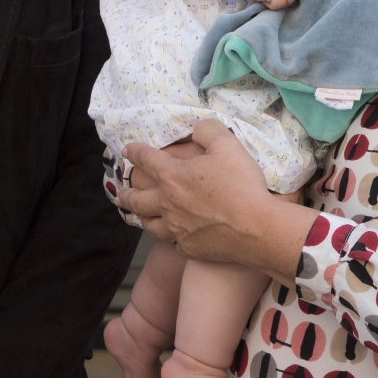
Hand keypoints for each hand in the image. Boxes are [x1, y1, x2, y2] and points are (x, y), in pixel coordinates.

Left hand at [121, 120, 306, 267]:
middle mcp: (167, 204)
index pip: (146, 160)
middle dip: (127, 194)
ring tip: (138, 216)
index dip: (135, 152)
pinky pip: (173, 243)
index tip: (127, 150)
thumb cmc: (241, 184)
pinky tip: (172, 236)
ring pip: (150, 225)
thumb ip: (208, 130)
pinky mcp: (189, 248)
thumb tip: (197, 129)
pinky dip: (170, 237)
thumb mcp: (228, 145)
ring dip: (141, 218)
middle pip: (137, 199)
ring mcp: (176, 229)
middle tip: (120, 194)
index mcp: (172, 177)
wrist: (257, 229)